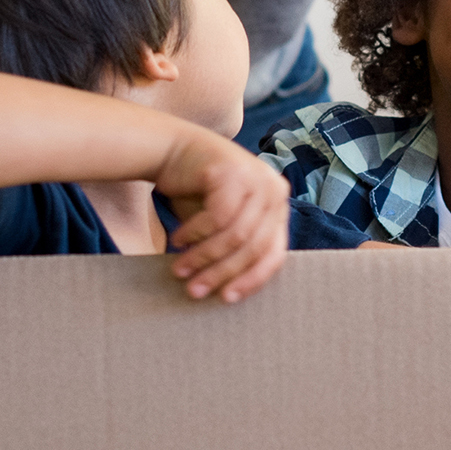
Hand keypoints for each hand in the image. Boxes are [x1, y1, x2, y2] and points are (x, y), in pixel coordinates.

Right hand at [155, 131, 290, 301]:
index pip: (274, 253)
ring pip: (235, 235)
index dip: (251, 280)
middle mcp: (275, 190)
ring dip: (203, 257)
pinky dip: (195, 233)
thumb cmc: (197, 193)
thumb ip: (236, 249)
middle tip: (195, 291)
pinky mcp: (234, 170)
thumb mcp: (223, 225)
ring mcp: (258, 177)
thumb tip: (232, 294)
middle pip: (254, 246)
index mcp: (278, 206)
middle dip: (222, 273)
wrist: (172, 149)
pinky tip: (177, 240)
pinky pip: (217, 217)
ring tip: (180, 270)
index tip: (226, 299)